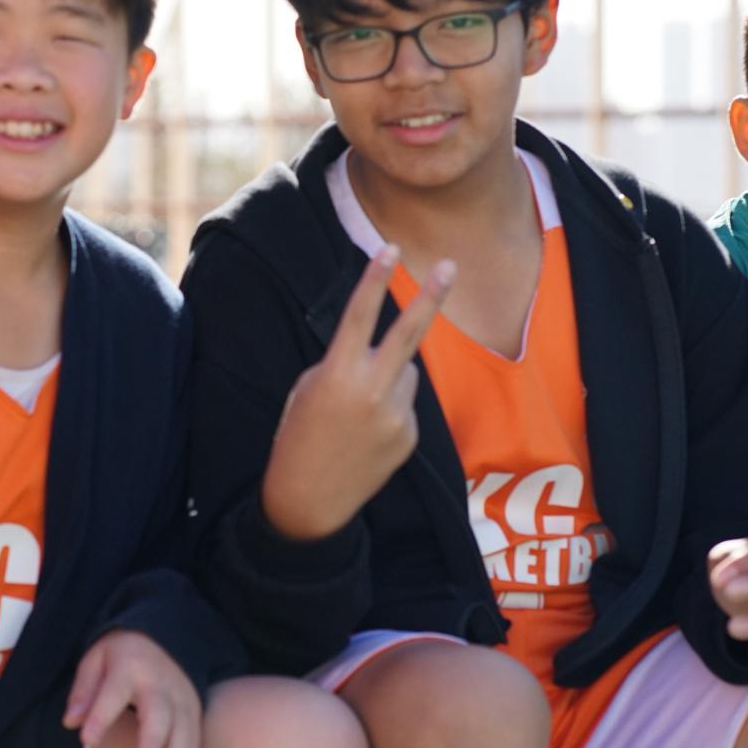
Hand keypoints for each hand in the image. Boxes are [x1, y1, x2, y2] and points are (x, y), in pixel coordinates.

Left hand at [64, 630, 199, 747]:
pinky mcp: (194, 707)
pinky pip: (195, 736)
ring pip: (183, 728)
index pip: (113, 693)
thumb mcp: (95, 660)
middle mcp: (159, 682)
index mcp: (129, 667)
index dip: (100, 716)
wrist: (158, 638)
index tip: (87, 739)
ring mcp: (181, 695)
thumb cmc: (119, 656)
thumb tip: (71, 721)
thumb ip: (83, 690)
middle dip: (154, 740)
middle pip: (159, 712)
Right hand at [259, 247, 452, 539]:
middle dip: (430, 297)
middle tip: (449, 266)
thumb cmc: (299, 436)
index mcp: (338, 375)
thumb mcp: (309, 389)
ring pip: (405, 372)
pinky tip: (368, 433)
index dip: (373, 279)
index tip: (387, 247)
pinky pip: (406, 403)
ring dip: (389, 377)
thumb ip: (346, 364)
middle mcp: (372, 392)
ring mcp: (396, 415)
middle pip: (408, 334)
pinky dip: (391, 408)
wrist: (309, 500)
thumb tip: (382, 351)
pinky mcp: (409, 435)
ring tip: (358, 411)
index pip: (359, 316)